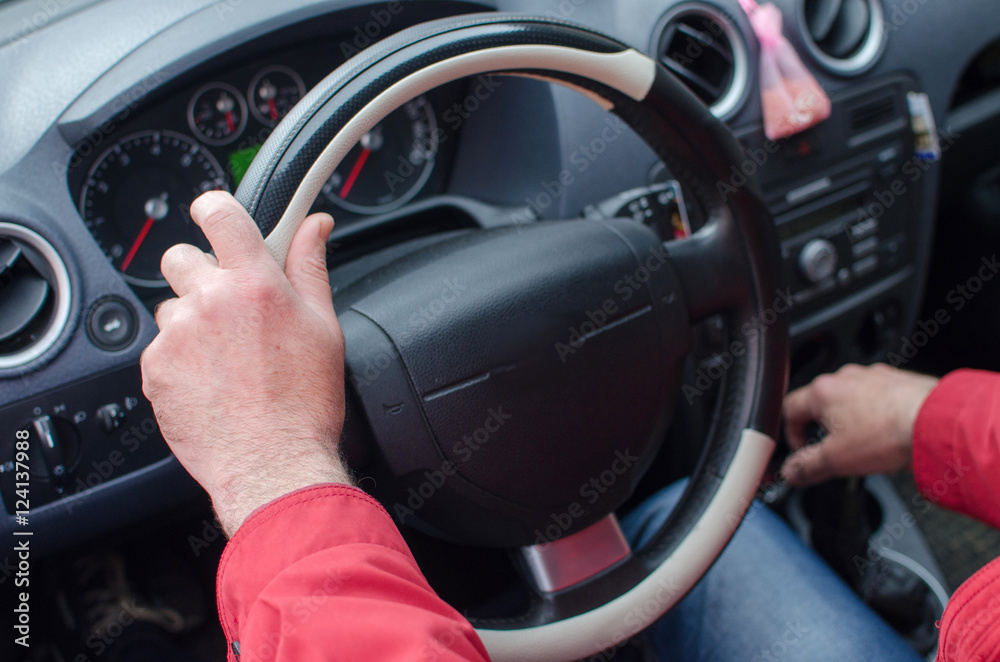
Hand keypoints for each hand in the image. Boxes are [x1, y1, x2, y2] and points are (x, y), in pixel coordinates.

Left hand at [141, 191, 350, 535]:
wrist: (272, 465)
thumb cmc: (304, 404)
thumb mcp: (323, 326)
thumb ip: (310, 266)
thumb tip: (314, 226)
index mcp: (255, 283)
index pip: (220, 213)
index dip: (215, 209)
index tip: (215, 216)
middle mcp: (210, 301)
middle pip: (183, 258)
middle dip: (202, 275)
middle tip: (229, 308)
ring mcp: (177, 335)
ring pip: (172, 308)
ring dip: (192, 322)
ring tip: (225, 360)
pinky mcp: (155, 368)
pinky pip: (160, 348)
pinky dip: (180, 360)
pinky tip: (211, 383)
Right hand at [780, 363, 938, 485]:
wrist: (935, 422)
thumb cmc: (888, 433)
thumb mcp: (836, 460)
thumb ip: (807, 466)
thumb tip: (790, 471)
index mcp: (822, 392)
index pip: (789, 409)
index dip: (791, 434)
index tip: (803, 450)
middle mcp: (845, 378)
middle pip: (822, 404)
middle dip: (826, 430)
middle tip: (838, 452)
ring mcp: (873, 376)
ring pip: (851, 400)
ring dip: (852, 422)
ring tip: (868, 446)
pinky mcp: (898, 380)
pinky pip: (878, 398)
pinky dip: (878, 415)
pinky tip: (889, 435)